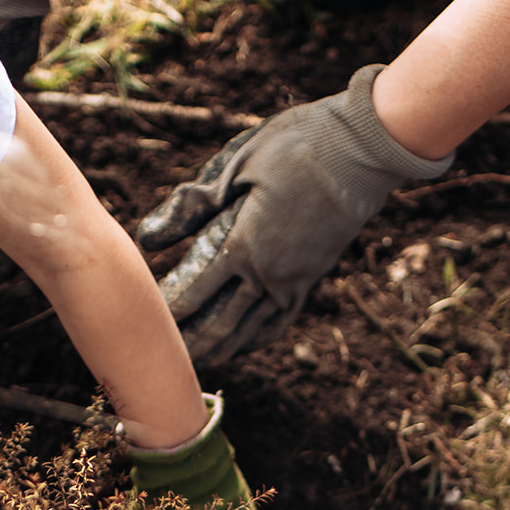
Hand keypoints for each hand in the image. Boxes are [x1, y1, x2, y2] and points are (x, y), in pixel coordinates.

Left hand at [137, 65, 454, 365]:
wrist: (362, 148)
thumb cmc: (295, 146)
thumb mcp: (236, 166)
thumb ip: (191, 206)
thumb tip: (147, 238)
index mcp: (244, 245)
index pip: (196, 292)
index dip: (170, 312)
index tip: (147, 323)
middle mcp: (269, 274)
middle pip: (221, 323)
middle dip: (191, 343)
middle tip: (163, 359)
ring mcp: (294, 280)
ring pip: (251, 329)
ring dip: (221, 348)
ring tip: (196, 363)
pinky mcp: (312, 276)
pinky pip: (280, 319)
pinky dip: (256, 337)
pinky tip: (241, 343)